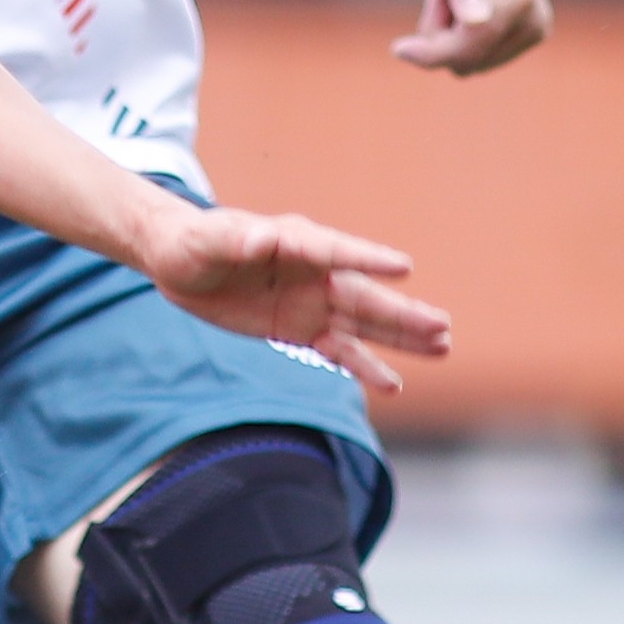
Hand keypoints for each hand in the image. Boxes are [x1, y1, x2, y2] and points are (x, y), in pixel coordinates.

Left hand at [130, 197, 451, 392]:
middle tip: (443, 325)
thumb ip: (236, 239)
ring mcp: (311, 303)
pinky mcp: (299, 329)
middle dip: (402, 312)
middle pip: (364, 295)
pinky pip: (338, 350)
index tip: (403, 267)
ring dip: (401, 337)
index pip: (336, 251)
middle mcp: (314, 273)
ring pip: (364, 324)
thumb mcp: (210, 239)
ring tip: (442, 347)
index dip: (367, 259)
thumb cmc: (195, 240)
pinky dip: (364, 366)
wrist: (180, 261)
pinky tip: (393, 385)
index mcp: (296, 241)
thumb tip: (261, 239)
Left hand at [396, 0, 548, 75]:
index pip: (471, 47)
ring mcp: (532, 32)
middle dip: (439, 37)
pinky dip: (458, 40)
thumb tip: (477, 22)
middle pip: (468, 62)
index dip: (431, 51)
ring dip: (447, 37)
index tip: (398, 48)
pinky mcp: (523, 38)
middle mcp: (534, 20)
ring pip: (469, 65)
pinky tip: (461, 7)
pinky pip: (475, 61)